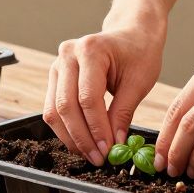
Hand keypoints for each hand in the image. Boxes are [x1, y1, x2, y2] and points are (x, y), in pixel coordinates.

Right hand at [44, 21, 164, 165]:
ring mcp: (58, 64)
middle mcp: (68, 54)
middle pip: (65, 105)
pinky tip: (82, 142)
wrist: (131, 34)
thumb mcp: (139, 82)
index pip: (88, 98)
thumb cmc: (139, 53)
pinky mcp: (55, 76)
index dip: (96, 128)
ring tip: (90, 154)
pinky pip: (53, 108)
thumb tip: (114, 146)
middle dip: (82, 137)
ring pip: (54, 110)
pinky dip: (66, 128)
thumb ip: (123, 114)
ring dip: (70, 137)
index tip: (108, 150)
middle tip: (98, 158)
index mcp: (91, 50)